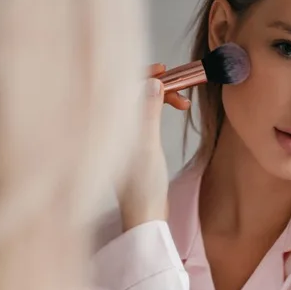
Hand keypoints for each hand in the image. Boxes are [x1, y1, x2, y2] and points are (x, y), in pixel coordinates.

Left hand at [115, 65, 187, 230]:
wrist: (145, 217)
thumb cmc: (143, 188)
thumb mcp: (149, 145)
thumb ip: (148, 112)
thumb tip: (152, 82)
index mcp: (109, 128)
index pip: (120, 88)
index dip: (142, 75)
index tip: (164, 72)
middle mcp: (111, 129)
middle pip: (131, 93)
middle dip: (155, 85)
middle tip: (179, 87)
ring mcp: (122, 137)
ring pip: (139, 104)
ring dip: (160, 98)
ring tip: (182, 103)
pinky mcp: (132, 145)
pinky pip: (143, 116)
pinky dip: (158, 110)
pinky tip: (171, 111)